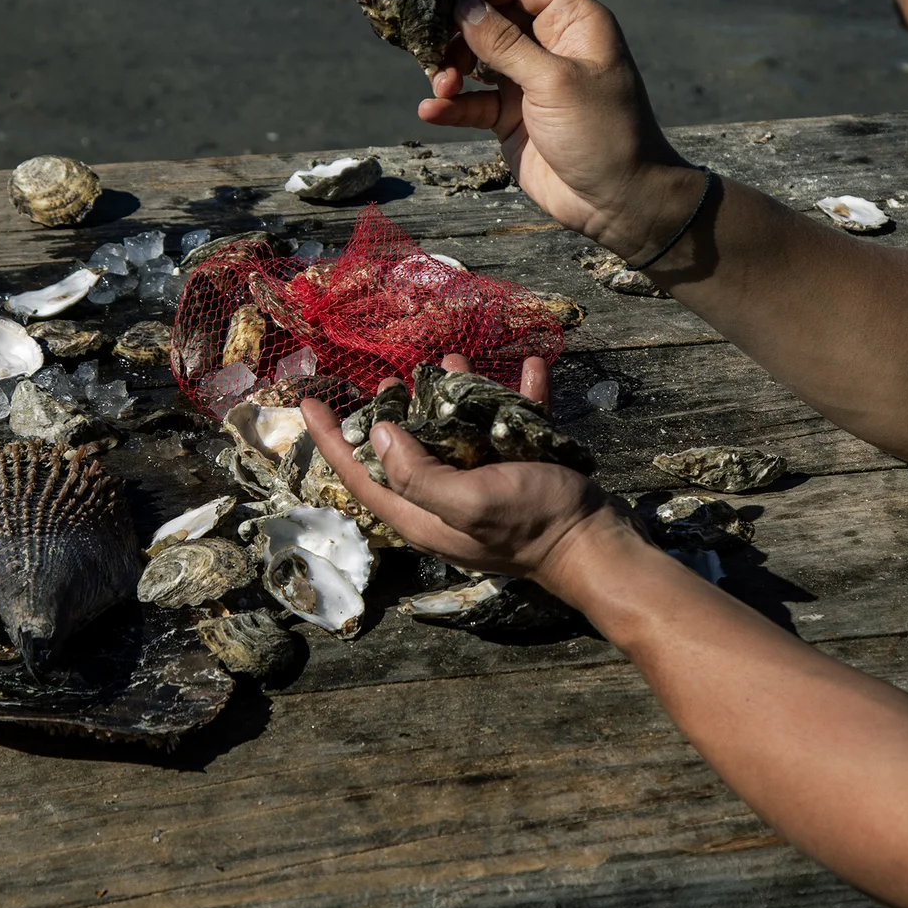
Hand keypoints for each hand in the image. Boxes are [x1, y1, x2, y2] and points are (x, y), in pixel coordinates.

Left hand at [300, 353, 635, 584]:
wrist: (598, 543)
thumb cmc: (532, 525)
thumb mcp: (469, 501)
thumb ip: (419, 474)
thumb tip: (380, 434)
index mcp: (422, 514)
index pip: (361, 475)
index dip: (331, 439)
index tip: (309, 401)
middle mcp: (445, 500)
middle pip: (404, 451)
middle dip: (392, 412)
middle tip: (387, 377)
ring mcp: (483, 485)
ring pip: (455, 432)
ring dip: (453, 395)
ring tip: (451, 364)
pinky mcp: (519, 470)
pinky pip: (510, 425)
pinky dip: (518, 397)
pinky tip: (531, 369)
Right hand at [420, 0, 701, 259]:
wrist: (618, 202)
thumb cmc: (602, 133)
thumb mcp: (553, 82)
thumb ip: (505, 43)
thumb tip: (464, 5)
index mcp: (573, 22)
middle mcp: (549, 45)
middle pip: (492, 17)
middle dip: (460, 30)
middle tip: (436, 50)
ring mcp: (528, 82)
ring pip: (476, 59)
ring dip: (451, 68)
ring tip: (441, 86)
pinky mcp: (510, 118)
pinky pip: (472, 102)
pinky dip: (451, 105)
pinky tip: (431, 112)